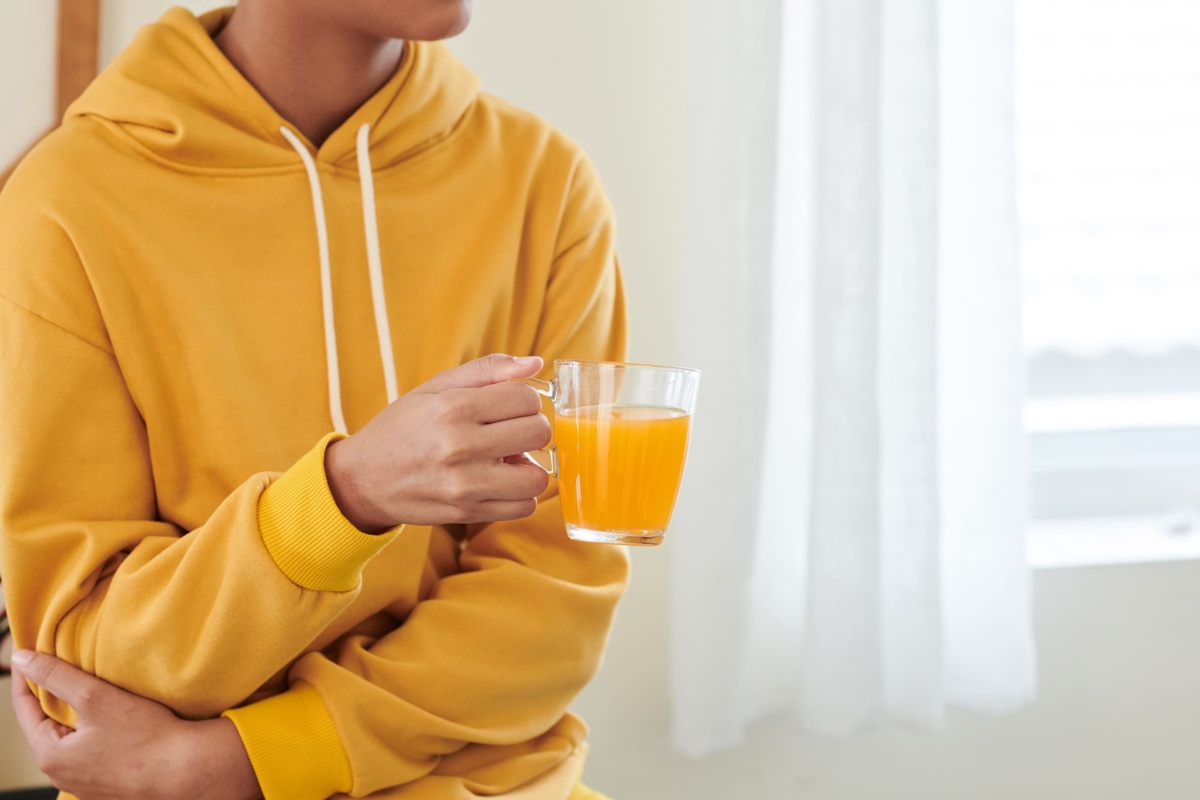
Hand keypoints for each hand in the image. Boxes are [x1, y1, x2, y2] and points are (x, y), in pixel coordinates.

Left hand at [10, 650, 260, 799]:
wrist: (187, 771)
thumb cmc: (146, 738)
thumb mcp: (96, 697)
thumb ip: (56, 675)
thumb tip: (23, 659)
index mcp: (50, 756)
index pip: (24, 709)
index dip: (28, 677)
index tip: (32, 655)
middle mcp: (61, 775)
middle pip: (46, 724)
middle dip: (54, 695)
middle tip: (65, 667)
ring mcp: (84, 783)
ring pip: (70, 738)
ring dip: (76, 714)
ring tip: (90, 689)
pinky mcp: (106, 783)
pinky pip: (89, 751)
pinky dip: (94, 731)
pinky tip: (113, 718)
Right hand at [326, 353, 552, 530]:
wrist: (363, 479)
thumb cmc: (402, 427)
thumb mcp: (435, 387)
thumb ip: (487, 370)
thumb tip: (535, 363)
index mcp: (453, 408)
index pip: (526, 398)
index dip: (524, 400)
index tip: (509, 406)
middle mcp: (460, 447)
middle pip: (538, 433)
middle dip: (530, 428)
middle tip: (509, 431)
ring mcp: (465, 485)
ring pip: (537, 477)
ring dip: (528, 466)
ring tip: (505, 460)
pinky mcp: (467, 513)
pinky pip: (524, 507)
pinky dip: (519, 495)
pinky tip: (498, 482)